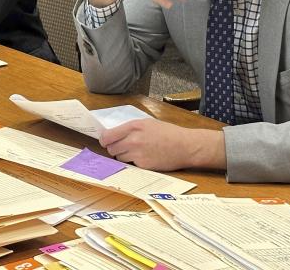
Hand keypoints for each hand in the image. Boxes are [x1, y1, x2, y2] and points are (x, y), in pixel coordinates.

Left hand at [99, 118, 225, 171]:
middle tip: (122, 147)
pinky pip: (131, 165)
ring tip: (136, 152)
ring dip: (123, 156)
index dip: (105, 140)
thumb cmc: (168, 133)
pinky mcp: (143, 166)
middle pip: (111, 149)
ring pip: (119, 158)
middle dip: (114, 148)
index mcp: (133, 127)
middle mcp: (133, 140)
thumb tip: (114, 134)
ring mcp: (138, 154)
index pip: (107, 136)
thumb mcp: (147, 123)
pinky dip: (134, 163)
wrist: (185, 146)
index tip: (106, 141)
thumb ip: (130, 128)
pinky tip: (145, 158)